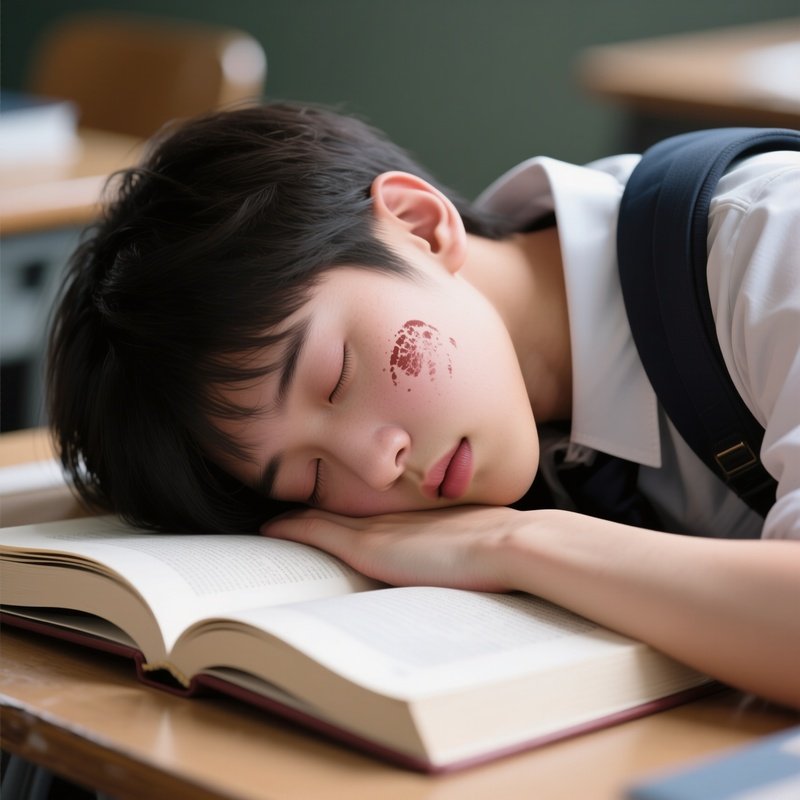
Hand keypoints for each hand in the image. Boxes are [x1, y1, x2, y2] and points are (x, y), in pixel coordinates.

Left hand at [261, 505, 535, 591]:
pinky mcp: (368, 547)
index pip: (365, 514)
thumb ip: (458, 545)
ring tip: (274, 521)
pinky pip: (317, 533)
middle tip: (283, 513)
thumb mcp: (475, 542)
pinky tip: (271, 529)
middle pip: (339, 512)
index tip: (319, 513)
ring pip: (324, 520)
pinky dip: (293, 528)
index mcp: (414, 520)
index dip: (340, 512)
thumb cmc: (502, 549)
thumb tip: (465, 555)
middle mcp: (391, 518)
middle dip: (312, 513)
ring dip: (298, 521)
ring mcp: (378, 530)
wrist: (509, 545)